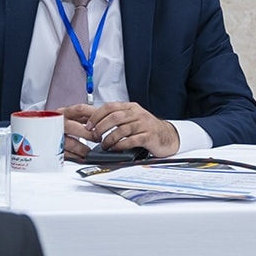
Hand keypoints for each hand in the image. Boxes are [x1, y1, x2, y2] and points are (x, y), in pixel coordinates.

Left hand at [60, 101, 181, 158]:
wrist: (167, 136)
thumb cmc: (146, 128)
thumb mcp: (131, 118)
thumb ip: (115, 117)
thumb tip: (93, 120)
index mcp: (131, 107)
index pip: (109, 107)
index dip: (96, 116)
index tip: (89, 126)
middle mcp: (137, 114)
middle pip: (114, 117)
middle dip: (100, 128)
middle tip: (95, 137)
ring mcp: (144, 125)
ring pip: (121, 130)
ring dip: (109, 139)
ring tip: (104, 145)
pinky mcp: (149, 137)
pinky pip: (131, 140)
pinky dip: (120, 145)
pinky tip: (115, 148)